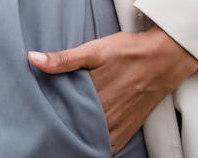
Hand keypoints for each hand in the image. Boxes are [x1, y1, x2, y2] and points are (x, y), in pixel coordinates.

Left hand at [29, 26, 197, 153]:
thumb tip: (33, 59)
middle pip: (73, 126)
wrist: (164, 59)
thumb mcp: (95, 49)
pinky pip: (106, 148)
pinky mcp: (126, 131)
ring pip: (88, 138)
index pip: (61, 110)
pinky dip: (94, 145)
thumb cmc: (129, 51)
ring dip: (77, 134)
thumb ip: (64, 59)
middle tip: (46, 120)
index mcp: (92, 94)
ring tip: (63, 129)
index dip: (48, 110)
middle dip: (60, 123)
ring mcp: (116, 126)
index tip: (37, 109)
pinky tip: (86, 138)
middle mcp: (104, 114)